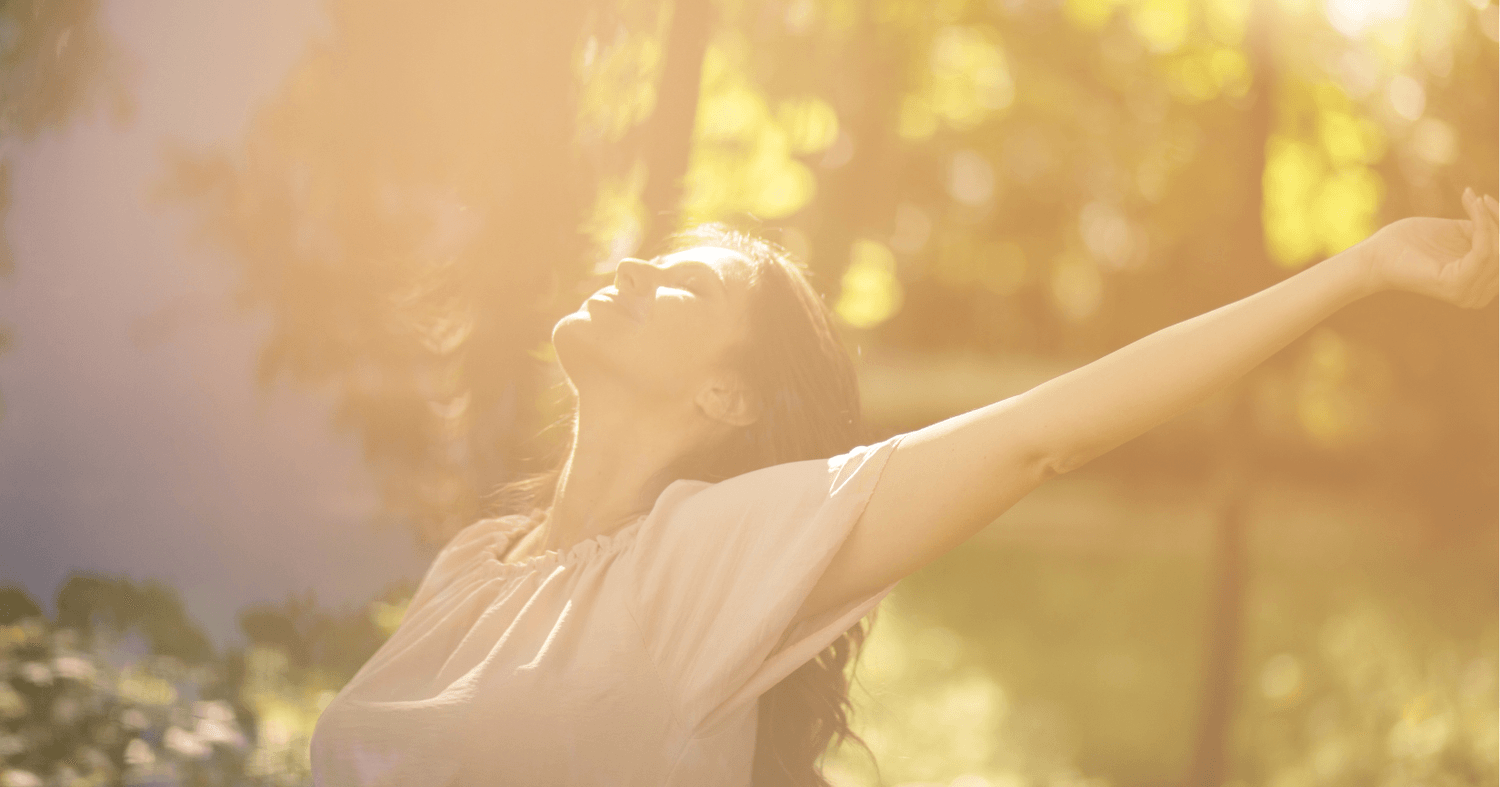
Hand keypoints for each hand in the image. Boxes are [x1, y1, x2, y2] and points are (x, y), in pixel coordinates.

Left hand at [1358, 188, 1498, 307]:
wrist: (1376, 255)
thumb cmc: (1411, 242)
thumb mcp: (1460, 233)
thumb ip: (1486, 230)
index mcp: (1481, 286)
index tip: (1487, 199)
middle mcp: (1479, 296)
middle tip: (1481, 198)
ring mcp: (1468, 294)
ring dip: (1490, 218)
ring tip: (1474, 199)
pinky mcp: (1457, 285)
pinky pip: (1484, 249)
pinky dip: (1482, 221)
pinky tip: (1472, 203)